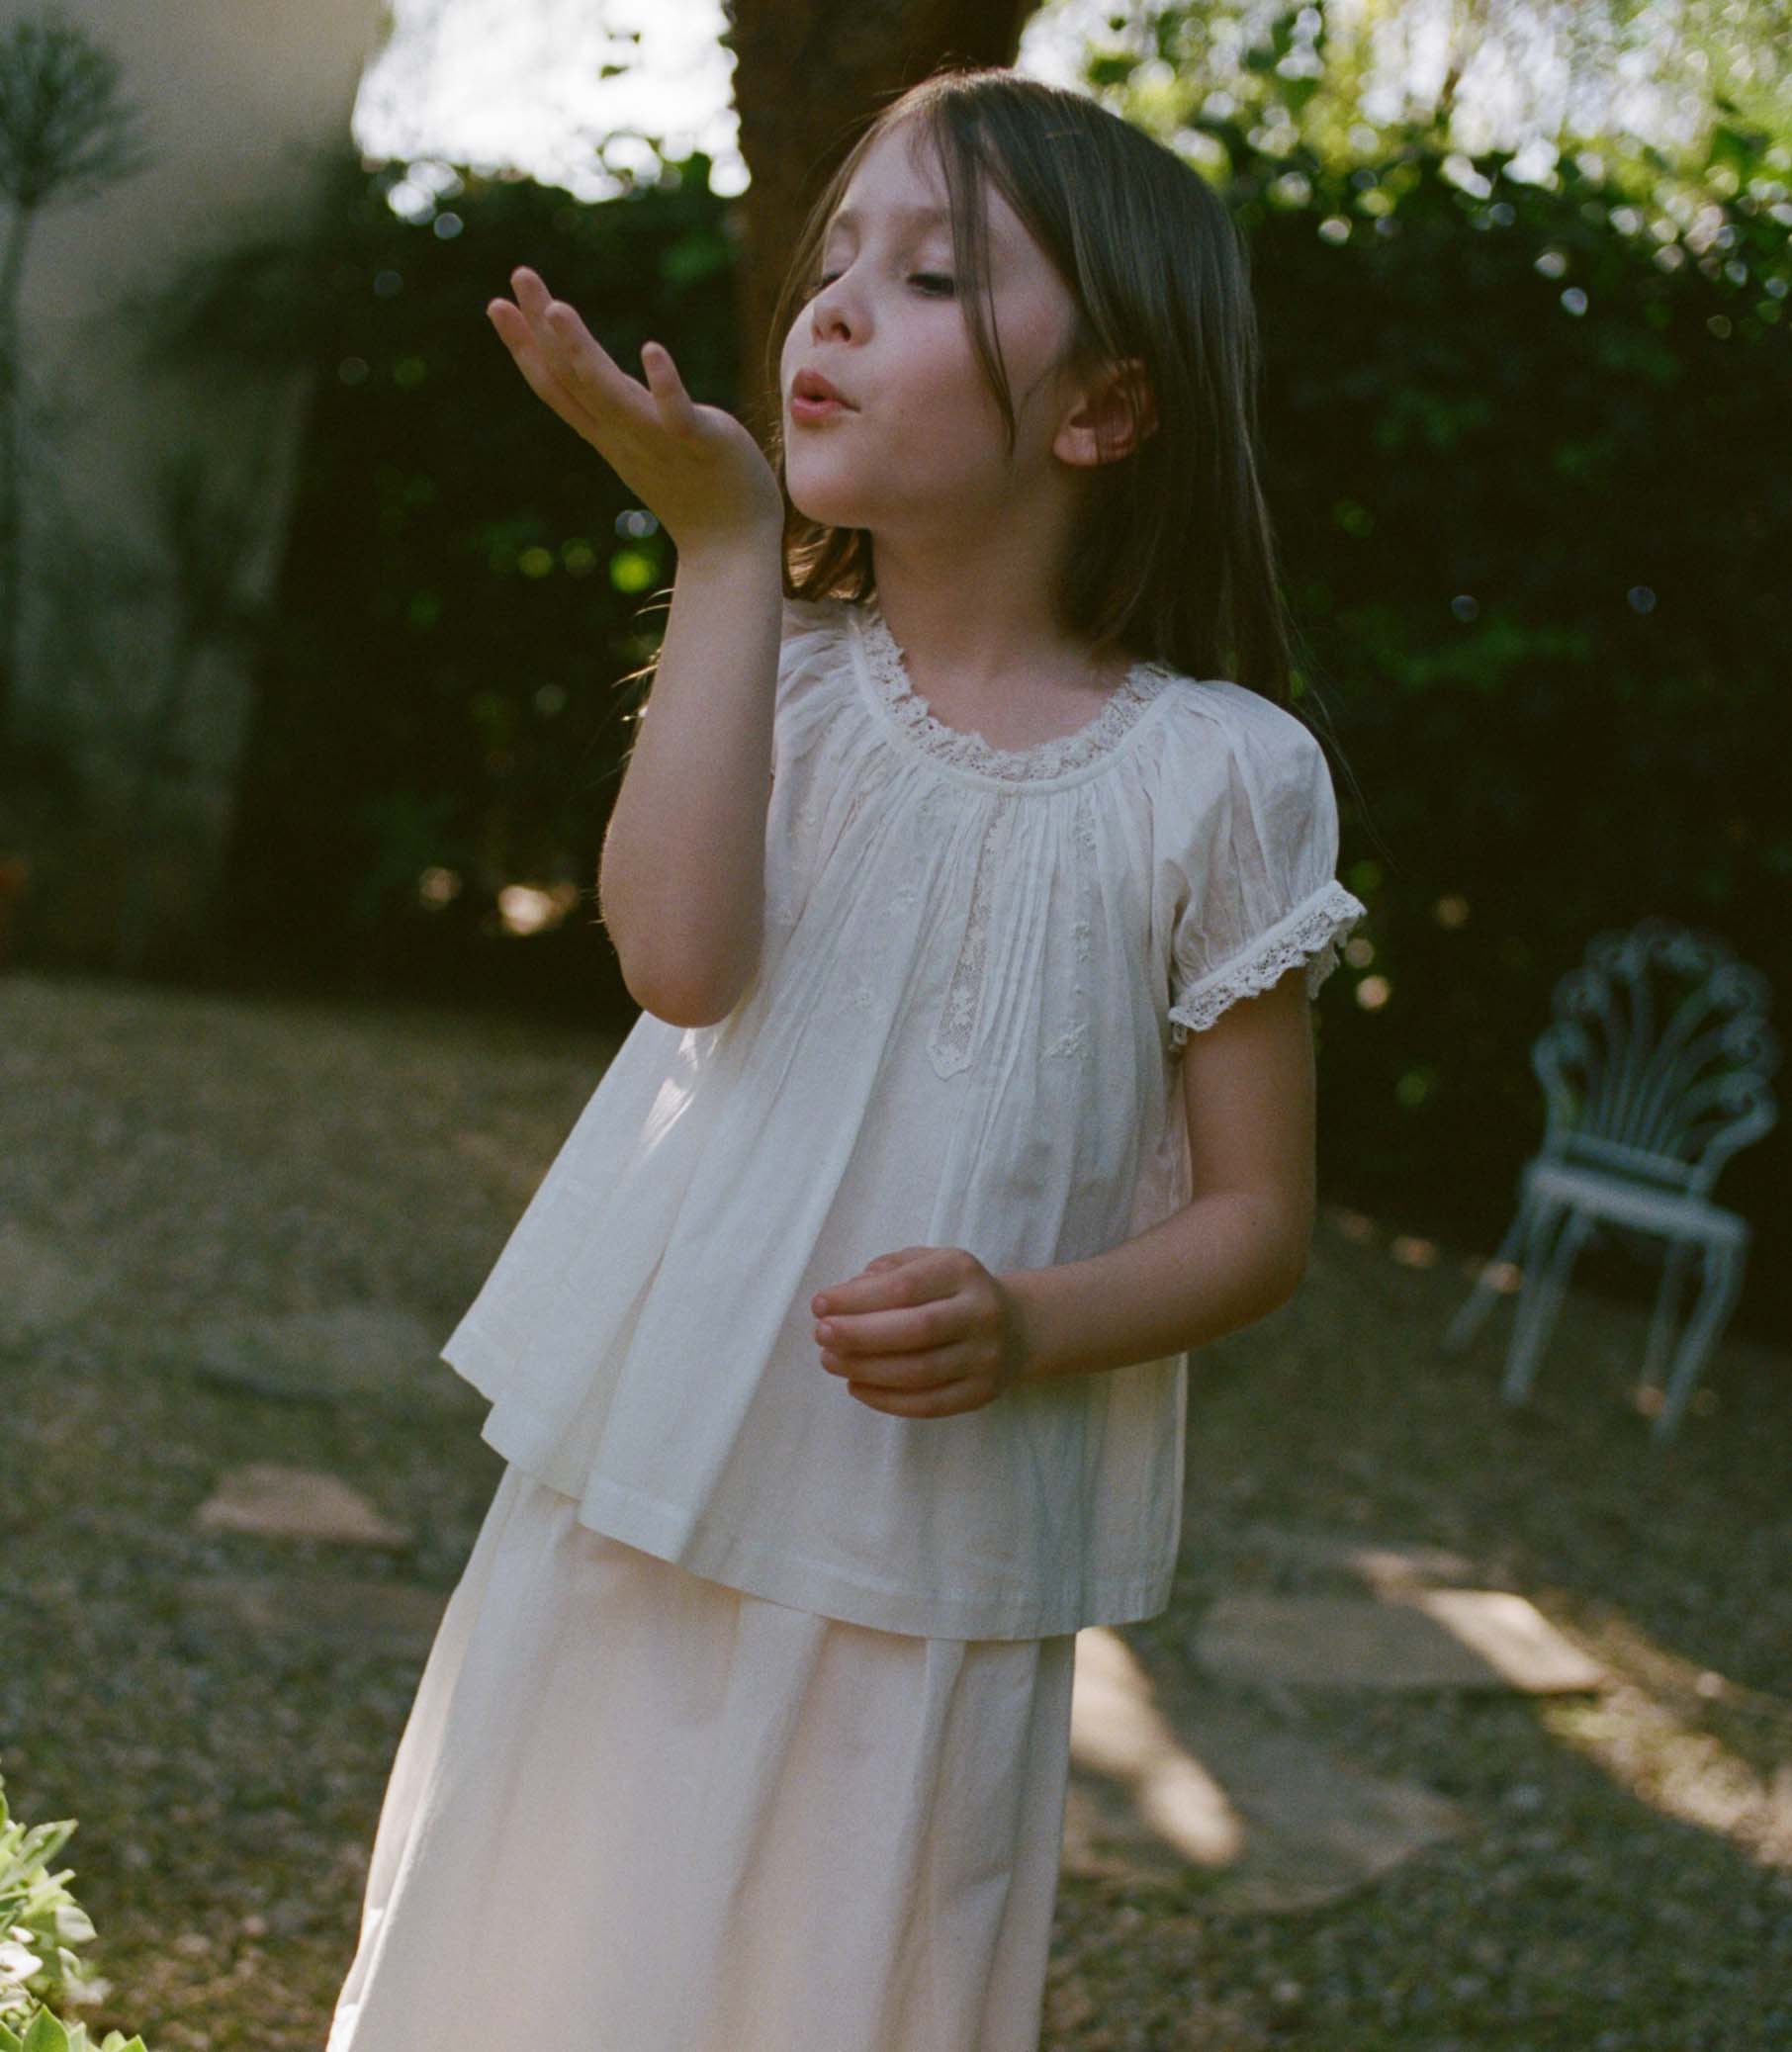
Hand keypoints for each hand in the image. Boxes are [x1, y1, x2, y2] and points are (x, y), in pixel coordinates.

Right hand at [486, 265, 784, 554]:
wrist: (731, 546)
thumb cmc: (694, 491)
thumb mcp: (644, 444)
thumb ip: (623, 411)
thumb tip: (598, 378)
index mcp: (610, 433)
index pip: (558, 386)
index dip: (525, 347)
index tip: (497, 304)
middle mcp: (625, 436)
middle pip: (574, 379)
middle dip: (542, 329)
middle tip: (520, 275)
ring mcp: (659, 441)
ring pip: (612, 395)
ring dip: (582, 352)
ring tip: (557, 308)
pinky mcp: (701, 443)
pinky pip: (676, 413)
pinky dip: (663, 384)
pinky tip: (651, 349)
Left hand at [809, 1247, 1030, 1418]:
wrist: (1016, 1328)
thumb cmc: (953, 1292)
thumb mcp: (928, 1263)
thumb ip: (889, 1270)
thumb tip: (848, 1292)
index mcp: (962, 1272)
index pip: (905, 1286)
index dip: (857, 1298)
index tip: (820, 1304)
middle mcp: (980, 1313)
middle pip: (915, 1329)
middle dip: (859, 1334)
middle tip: (821, 1335)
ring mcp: (985, 1358)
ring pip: (920, 1371)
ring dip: (866, 1368)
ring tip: (830, 1360)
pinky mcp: (981, 1394)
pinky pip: (929, 1404)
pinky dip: (886, 1399)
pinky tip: (856, 1386)